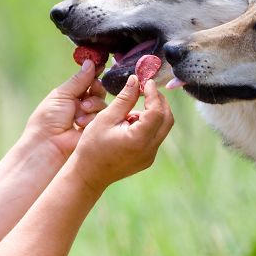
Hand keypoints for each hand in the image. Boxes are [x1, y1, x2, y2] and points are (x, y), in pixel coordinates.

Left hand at [23, 60, 107, 159]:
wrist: (48, 144)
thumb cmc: (48, 119)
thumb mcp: (62, 95)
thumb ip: (79, 80)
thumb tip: (90, 62)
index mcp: (70, 96)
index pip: (86, 81)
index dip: (94, 73)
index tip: (101, 65)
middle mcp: (80, 106)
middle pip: (97, 91)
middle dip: (96, 88)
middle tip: (92, 89)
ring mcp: (89, 118)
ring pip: (102, 103)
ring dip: (92, 104)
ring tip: (80, 112)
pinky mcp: (96, 130)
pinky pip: (103, 117)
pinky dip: (91, 118)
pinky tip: (80, 124)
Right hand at [68, 74, 173, 193]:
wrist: (88, 175)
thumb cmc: (92, 146)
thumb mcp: (105, 118)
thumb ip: (124, 99)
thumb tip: (135, 80)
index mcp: (139, 139)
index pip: (156, 111)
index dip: (153, 94)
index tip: (146, 81)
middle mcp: (149, 150)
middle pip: (167, 119)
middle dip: (159, 101)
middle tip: (146, 89)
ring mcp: (150, 156)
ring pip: (162, 128)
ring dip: (153, 113)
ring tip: (130, 110)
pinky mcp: (147, 159)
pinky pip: (155, 137)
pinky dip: (148, 125)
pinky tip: (130, 122)